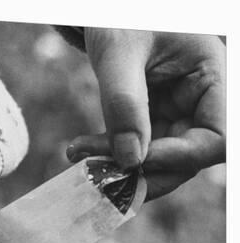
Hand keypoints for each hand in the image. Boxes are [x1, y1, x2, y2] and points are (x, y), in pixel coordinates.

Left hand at [66, 29, 224, 199]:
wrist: (106, 14)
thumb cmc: (120, 18)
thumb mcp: (119, 53)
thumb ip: (124, 103)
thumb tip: (130, 160)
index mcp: (211, 76)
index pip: (217, 137)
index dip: (181, 157)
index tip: (135, 160)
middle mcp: (199, 101)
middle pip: (188, 157)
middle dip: (144, 170)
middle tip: (99, 173)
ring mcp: (175, 113)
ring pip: (160, 160)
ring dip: (121, 167)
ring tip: (80, 156)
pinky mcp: (150, 120)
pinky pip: (137, 150)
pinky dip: (110, 155)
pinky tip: (80, 150)